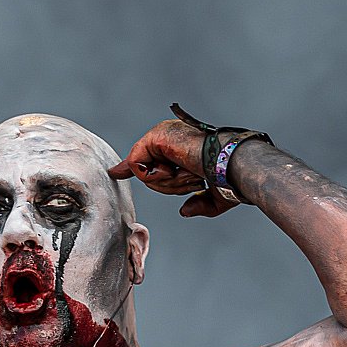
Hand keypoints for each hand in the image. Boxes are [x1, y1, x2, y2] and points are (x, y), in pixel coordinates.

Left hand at [108, 120, 240, 217]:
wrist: (231, 167)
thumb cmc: (229, 179)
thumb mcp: (213, 196)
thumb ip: (198, 203)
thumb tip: (184, 211)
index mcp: (180, 146)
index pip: (147, 157)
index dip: (130, 168)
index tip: (115, 172)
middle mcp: (168, 137)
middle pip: (147, 172)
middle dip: (167, 186)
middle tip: (194, 178)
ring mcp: (161, 134)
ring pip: (144, 172)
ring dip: (167, 183)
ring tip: (190, 172)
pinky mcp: (154, 137)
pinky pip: (139, 167)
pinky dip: (157, 176)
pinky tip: (176, 169)